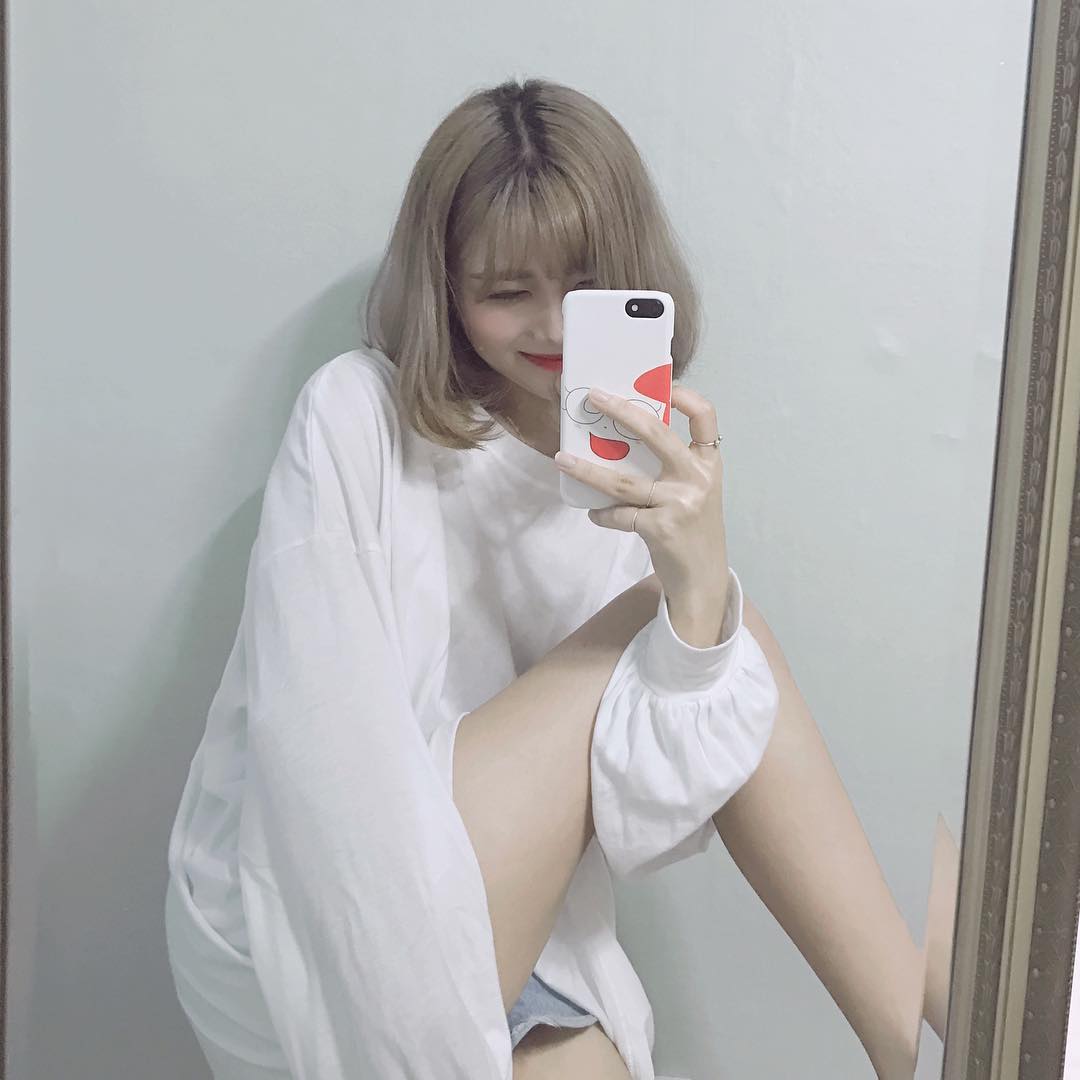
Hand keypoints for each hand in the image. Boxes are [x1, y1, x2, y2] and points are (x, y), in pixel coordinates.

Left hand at [554, 383, 729, 615]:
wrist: (703, 578)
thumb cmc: (693, 528)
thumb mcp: (695, 490)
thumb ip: (674, 465)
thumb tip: (624, 436)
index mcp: (708, 463)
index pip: (705, 417)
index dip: (686, 396)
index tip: (662, 385)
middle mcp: (697, 478)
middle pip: (656, 433)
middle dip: (620, 410)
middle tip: (593, 398)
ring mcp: (678, 503)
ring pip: (623, 480)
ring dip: (587, 470)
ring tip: (562, 459)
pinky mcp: (659, 528)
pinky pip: (619, 514)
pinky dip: (602, 514)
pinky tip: (594, 513)